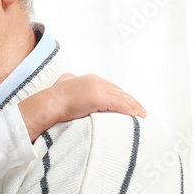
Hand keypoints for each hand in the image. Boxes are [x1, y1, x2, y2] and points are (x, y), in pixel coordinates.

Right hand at [18, 73, 146, 140]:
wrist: (51, 102)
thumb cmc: (54, 97)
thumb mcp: (63, 83)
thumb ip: (70, 80)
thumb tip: (69, 78)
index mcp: (91, 79)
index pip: (112, 88)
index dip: (121, 96)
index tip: (129, 103)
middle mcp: (98, 81)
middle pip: (120, 92)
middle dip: (131, 101)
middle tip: (141, 110)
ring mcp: (100, 88)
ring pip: (122, 98)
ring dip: (134, 107)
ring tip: (142, 115)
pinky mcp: (100, 98)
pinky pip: (119, 104)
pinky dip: (129, 109)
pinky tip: (136, 115)